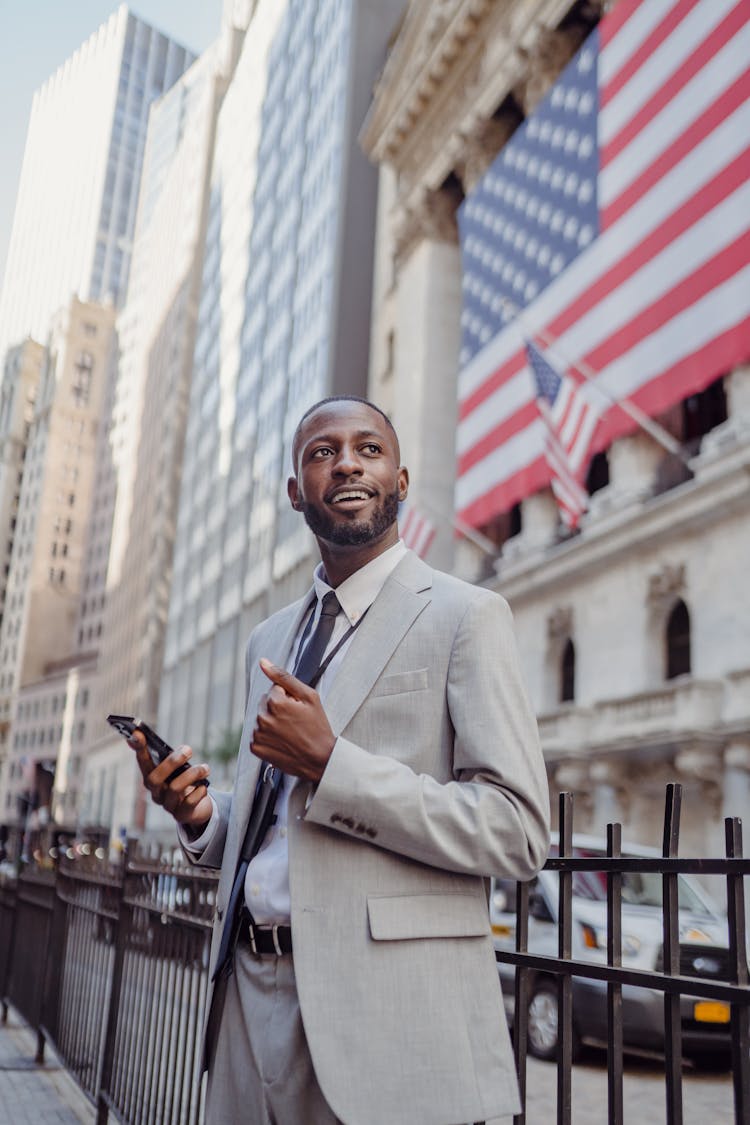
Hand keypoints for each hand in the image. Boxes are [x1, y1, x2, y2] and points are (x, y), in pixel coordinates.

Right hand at [127, 731, 212, 828]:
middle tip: (188, 750)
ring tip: (205, 768)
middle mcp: (155, 792)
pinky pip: (189, 803)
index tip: (137, 732)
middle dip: (172, 762)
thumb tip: (172, 744)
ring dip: (192, 774)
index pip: (142, 762)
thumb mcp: (177, 767)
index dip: (139, 748)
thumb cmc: (184, 780)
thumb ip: (170, 755)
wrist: (197, 806)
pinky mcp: (181, 815)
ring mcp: (167, 805)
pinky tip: (204, 786)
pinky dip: (199, 791)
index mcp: (152, 777)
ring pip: (175, 789)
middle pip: (155, 778)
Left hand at [251, 658, 335, 782]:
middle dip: (277, 708)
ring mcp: (258, 734)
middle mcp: (262, 717)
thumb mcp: (309, 696)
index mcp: (275, 702)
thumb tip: (263, 662)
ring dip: (272, 721)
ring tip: (289, 732)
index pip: (275, 689)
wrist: (320, 759)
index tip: (299, 710)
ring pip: (261, 718)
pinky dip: (266, 736)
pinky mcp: (255, 748)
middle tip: (295, 721)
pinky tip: (281, 741)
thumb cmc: (318, 726)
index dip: (289, 698)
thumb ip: (284, 677)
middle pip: (265, 703)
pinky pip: (256, 734)